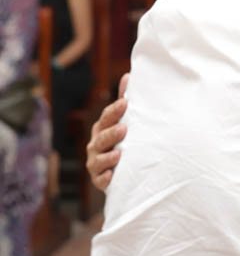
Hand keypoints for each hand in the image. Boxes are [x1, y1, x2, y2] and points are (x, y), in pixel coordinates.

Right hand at [86, 73, 129, 191]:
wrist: (122, 170)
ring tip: (119, 154)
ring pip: (98, 160)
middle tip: (124, 129)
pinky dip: (104, 178)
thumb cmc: (124, 139)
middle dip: (111, 134)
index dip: (115, 111)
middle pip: (101, 139)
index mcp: (102, 128)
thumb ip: (124, 100)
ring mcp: (96, 163)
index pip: (106, 118)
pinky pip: (100, 180)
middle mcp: (96, 145)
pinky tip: (110, 176)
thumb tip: (128, 75)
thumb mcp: (124, 120)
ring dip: (108, 157)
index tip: (125, 103)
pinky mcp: (100, 180)